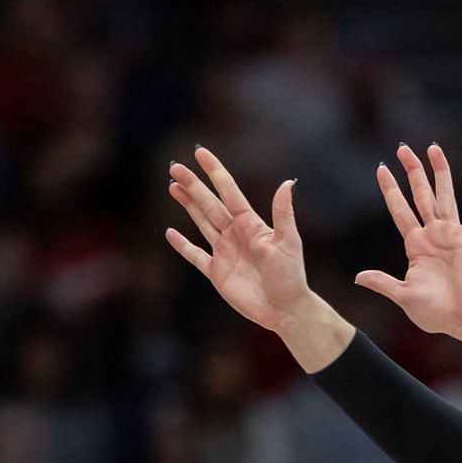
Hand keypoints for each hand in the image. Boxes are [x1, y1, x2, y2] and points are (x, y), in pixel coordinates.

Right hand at [165, 148, 312, 332]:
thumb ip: (283, 213)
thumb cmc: (291, 276)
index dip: (215, 172)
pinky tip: (170, 233)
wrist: (285, 309)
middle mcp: (236, 234)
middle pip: (209, 204)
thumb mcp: (288, 242)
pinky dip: (183, 245)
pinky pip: (196, 256)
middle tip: (174, 167)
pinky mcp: (217, 273)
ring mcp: (225, 252)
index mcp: (251, 224)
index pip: (229, 191)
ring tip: (172, 187)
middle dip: (192, 185)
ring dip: (187, 205)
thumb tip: (287, 182)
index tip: (199, 153)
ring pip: (201, 222)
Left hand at [356, 144, 461, 334]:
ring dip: (439, 172)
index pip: (400, 209)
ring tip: (433, 148)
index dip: (391, 189)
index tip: (381, 168)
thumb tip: (358, 277)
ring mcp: (452, 235)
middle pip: (420, 194)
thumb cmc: (435, 312)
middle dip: (412, 171)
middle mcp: (433, 234)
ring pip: (444, 195)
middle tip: (403, 148)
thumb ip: (383, 283)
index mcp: (416, 245)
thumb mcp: (404, 296)